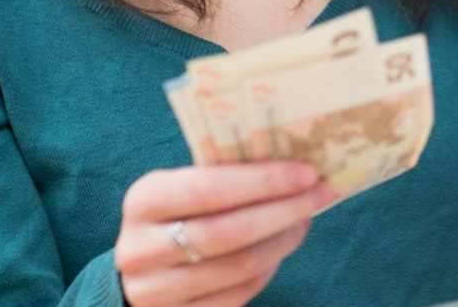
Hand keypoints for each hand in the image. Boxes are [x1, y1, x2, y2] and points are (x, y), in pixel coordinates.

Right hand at [114, 161, 333, 306]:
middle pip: (230, 231)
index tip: (307, 171)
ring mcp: (156, 292)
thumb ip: (220, 176)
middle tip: (320, 192)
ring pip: (241, 266)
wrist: (137, 276)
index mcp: (143, 202)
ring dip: (284, 239)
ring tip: (305, 217)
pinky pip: (240, 293)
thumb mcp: (178, 190)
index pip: (209, 188)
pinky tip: (282, 245)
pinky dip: (270, 267)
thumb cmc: (171, 218)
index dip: (264, 181)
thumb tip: (292, 163)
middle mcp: (141, 250)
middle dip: (285, 209)